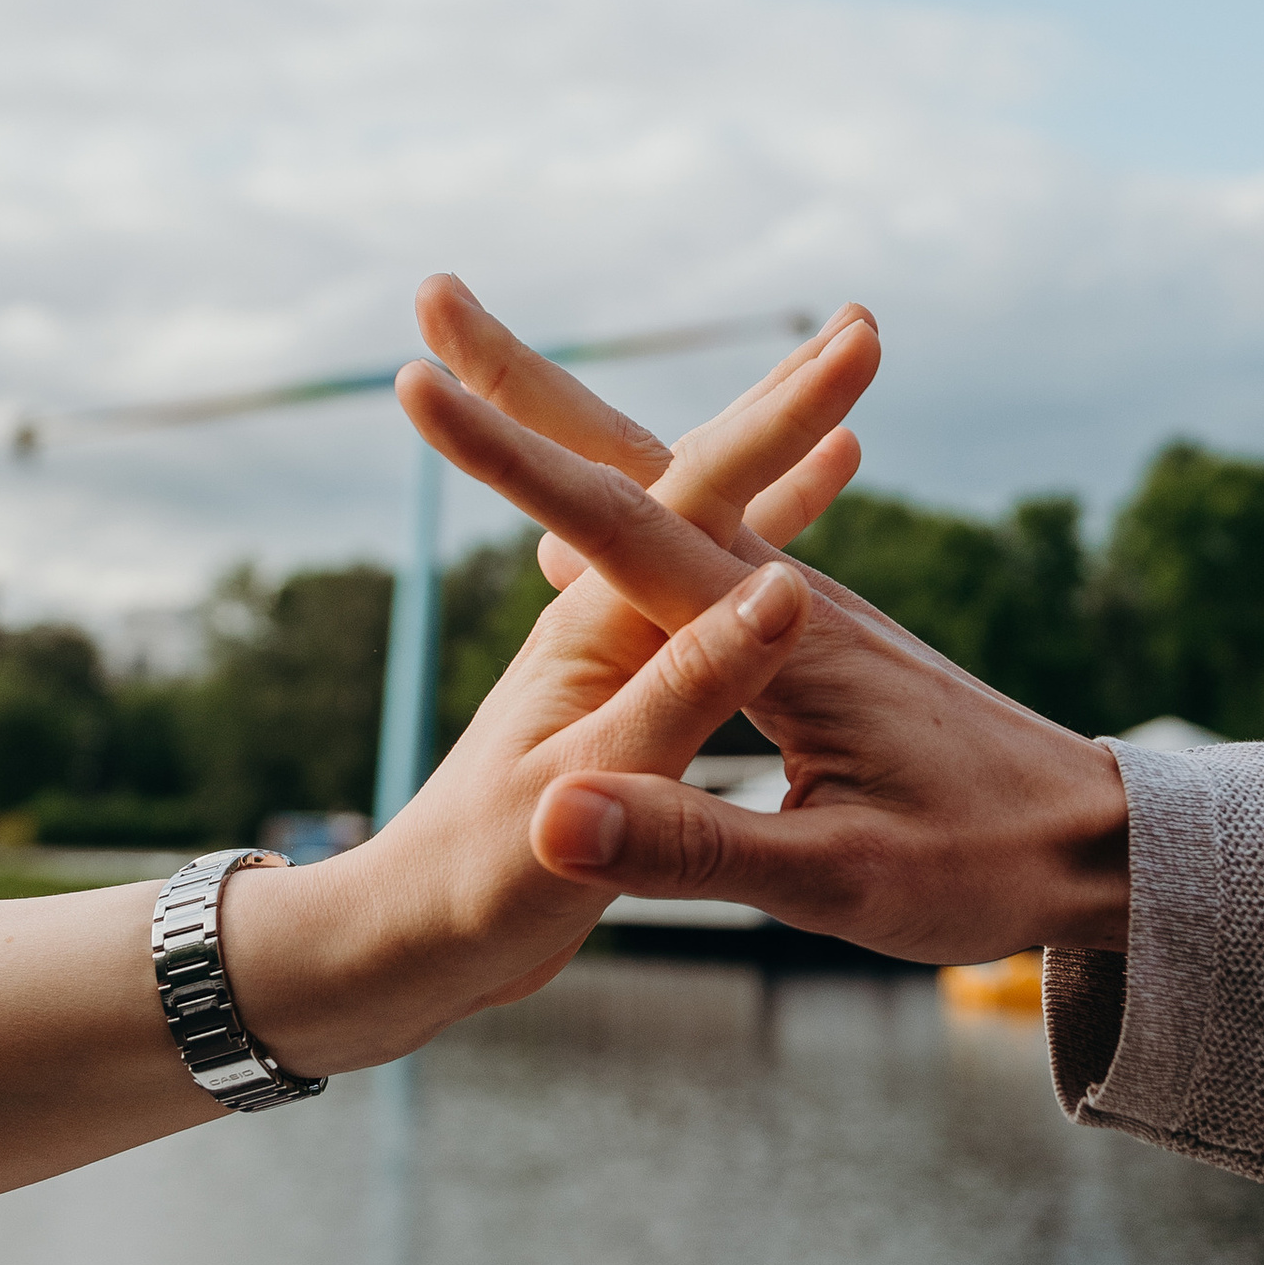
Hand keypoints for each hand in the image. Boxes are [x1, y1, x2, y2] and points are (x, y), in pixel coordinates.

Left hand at [226, 306, 884, 1069]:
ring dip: (770, 453)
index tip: (858, 344)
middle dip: (775, 400)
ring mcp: (625, 651)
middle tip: (862, 319)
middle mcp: (612, 616)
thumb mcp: (589, 797)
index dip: (786, 418)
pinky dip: (760, 545)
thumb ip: (684, 693)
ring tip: (843, 384)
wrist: (400, 945)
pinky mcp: (637, 696)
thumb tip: (779, 592)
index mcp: (608, 628)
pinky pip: (714, 590)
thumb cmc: (479, 889)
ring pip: (706, 525)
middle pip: (683, 471)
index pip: (703, 490)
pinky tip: (798, 531)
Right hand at [394, 344, 1131, 967]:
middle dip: (526, 383)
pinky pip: (697, 529)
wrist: (1107, 842)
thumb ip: (695, 848)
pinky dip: (620, 491)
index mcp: (780, 636)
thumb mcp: (837, 882)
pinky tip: (586, 514)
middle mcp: (783, 593)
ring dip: (566, 421)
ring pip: (664, 484)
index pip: (617, 526)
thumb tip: (555, 815)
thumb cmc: (985, 866)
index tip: (416, 385)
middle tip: (435, 292)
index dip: (509, 461)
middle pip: (634, 460)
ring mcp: (798, 603)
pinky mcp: (809, 629)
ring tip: (478, 365)